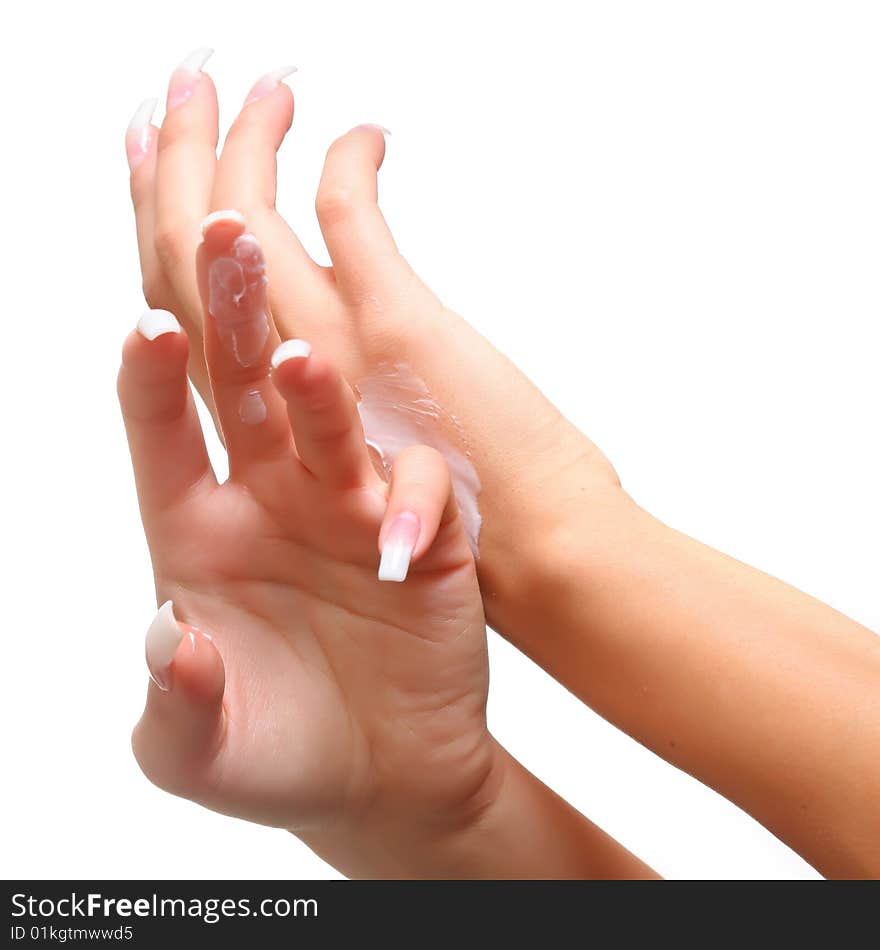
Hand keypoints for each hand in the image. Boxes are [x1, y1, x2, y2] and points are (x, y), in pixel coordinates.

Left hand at [118, 214, 494, 872]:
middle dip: (233, 316)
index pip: (162, 429)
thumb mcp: (198, 747)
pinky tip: (397, 541)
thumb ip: (176, 697)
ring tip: (307, 361)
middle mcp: (269, 498)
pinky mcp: (420, 534)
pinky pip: (418, 498)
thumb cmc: (276, 755)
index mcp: (197, 527)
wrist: (385, 778)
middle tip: (228, 235)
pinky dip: (412, 506)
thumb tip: (167, 636)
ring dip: (318, 390)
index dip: (149, 379)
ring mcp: (346, 508)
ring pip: (330, 423)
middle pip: (245, 388)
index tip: (145, 330)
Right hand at [125, 52, 620, 618]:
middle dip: (175, 169)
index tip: (155, 169)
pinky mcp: (397, 327)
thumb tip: (338, 390)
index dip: (157, 240)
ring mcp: (332, 355)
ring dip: (243, 146)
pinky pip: (345, 217)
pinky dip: (349, 165)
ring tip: (260, 88)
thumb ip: (338, 437)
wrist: (533, 570)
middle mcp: (275, 397)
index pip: (180, 320)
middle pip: (186, 265)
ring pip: (244, 233)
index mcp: (261, 438)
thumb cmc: (461, 547)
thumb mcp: (372, 493)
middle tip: (181, 94)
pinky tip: (368, 132)